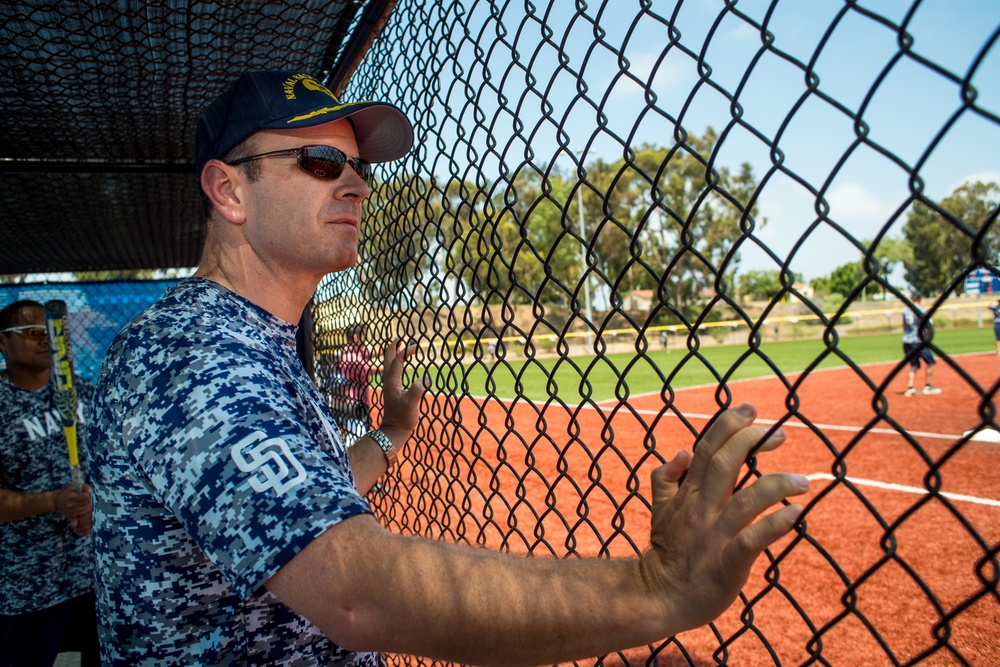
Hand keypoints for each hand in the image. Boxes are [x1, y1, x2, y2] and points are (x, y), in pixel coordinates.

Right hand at [54, 484, 92, 535]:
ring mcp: (71, 511)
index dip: (88, 493)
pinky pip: (83, 512)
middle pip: (87, 502)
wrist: (56, 501)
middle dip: (89, 499)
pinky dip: (86, 509)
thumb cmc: (66, 492)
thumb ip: (83, 487)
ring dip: (88, 504)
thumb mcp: (73, 486)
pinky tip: (83, 505)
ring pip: (86, 508)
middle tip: (86, 496)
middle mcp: (70, 504)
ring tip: (85, 501)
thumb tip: (90, 491)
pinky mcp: (72, 515)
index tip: (86, 492)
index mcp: (70, 496)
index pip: (86, 497)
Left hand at [378, 339, 427, 447]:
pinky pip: (393, 373)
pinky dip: (397, 365)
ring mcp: (390, 386)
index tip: (416, 346)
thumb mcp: (411, 403)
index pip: (397, 361)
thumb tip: (425, 378)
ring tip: (399, 349)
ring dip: (393, 355)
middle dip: (393, 348)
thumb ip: (417, 390)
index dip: (405, 351)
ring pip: (389, 366)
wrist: (394, 431)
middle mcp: (389, 381)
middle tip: (399, 338)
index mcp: (392, 381)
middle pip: (388, 360)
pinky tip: (402, 368)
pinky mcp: (393, 392)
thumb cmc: (402, 418)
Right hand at [641, 403, 807, 632]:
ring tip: (803, 481)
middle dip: (750, 441)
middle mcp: (701, 509)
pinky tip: (796, 515)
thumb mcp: (659, 509)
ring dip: (775, 485)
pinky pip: (752, 541)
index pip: (706, 449)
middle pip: (724, 464)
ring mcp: (714, 536)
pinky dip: (775, 525)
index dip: (728, 425)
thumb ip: (666, 478)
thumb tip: (683, 451)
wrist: (661, 596)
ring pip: (744, 501)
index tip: (750, 409)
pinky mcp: (728, 563)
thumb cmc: (668, 552)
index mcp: (688, 494)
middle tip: (779, 433)